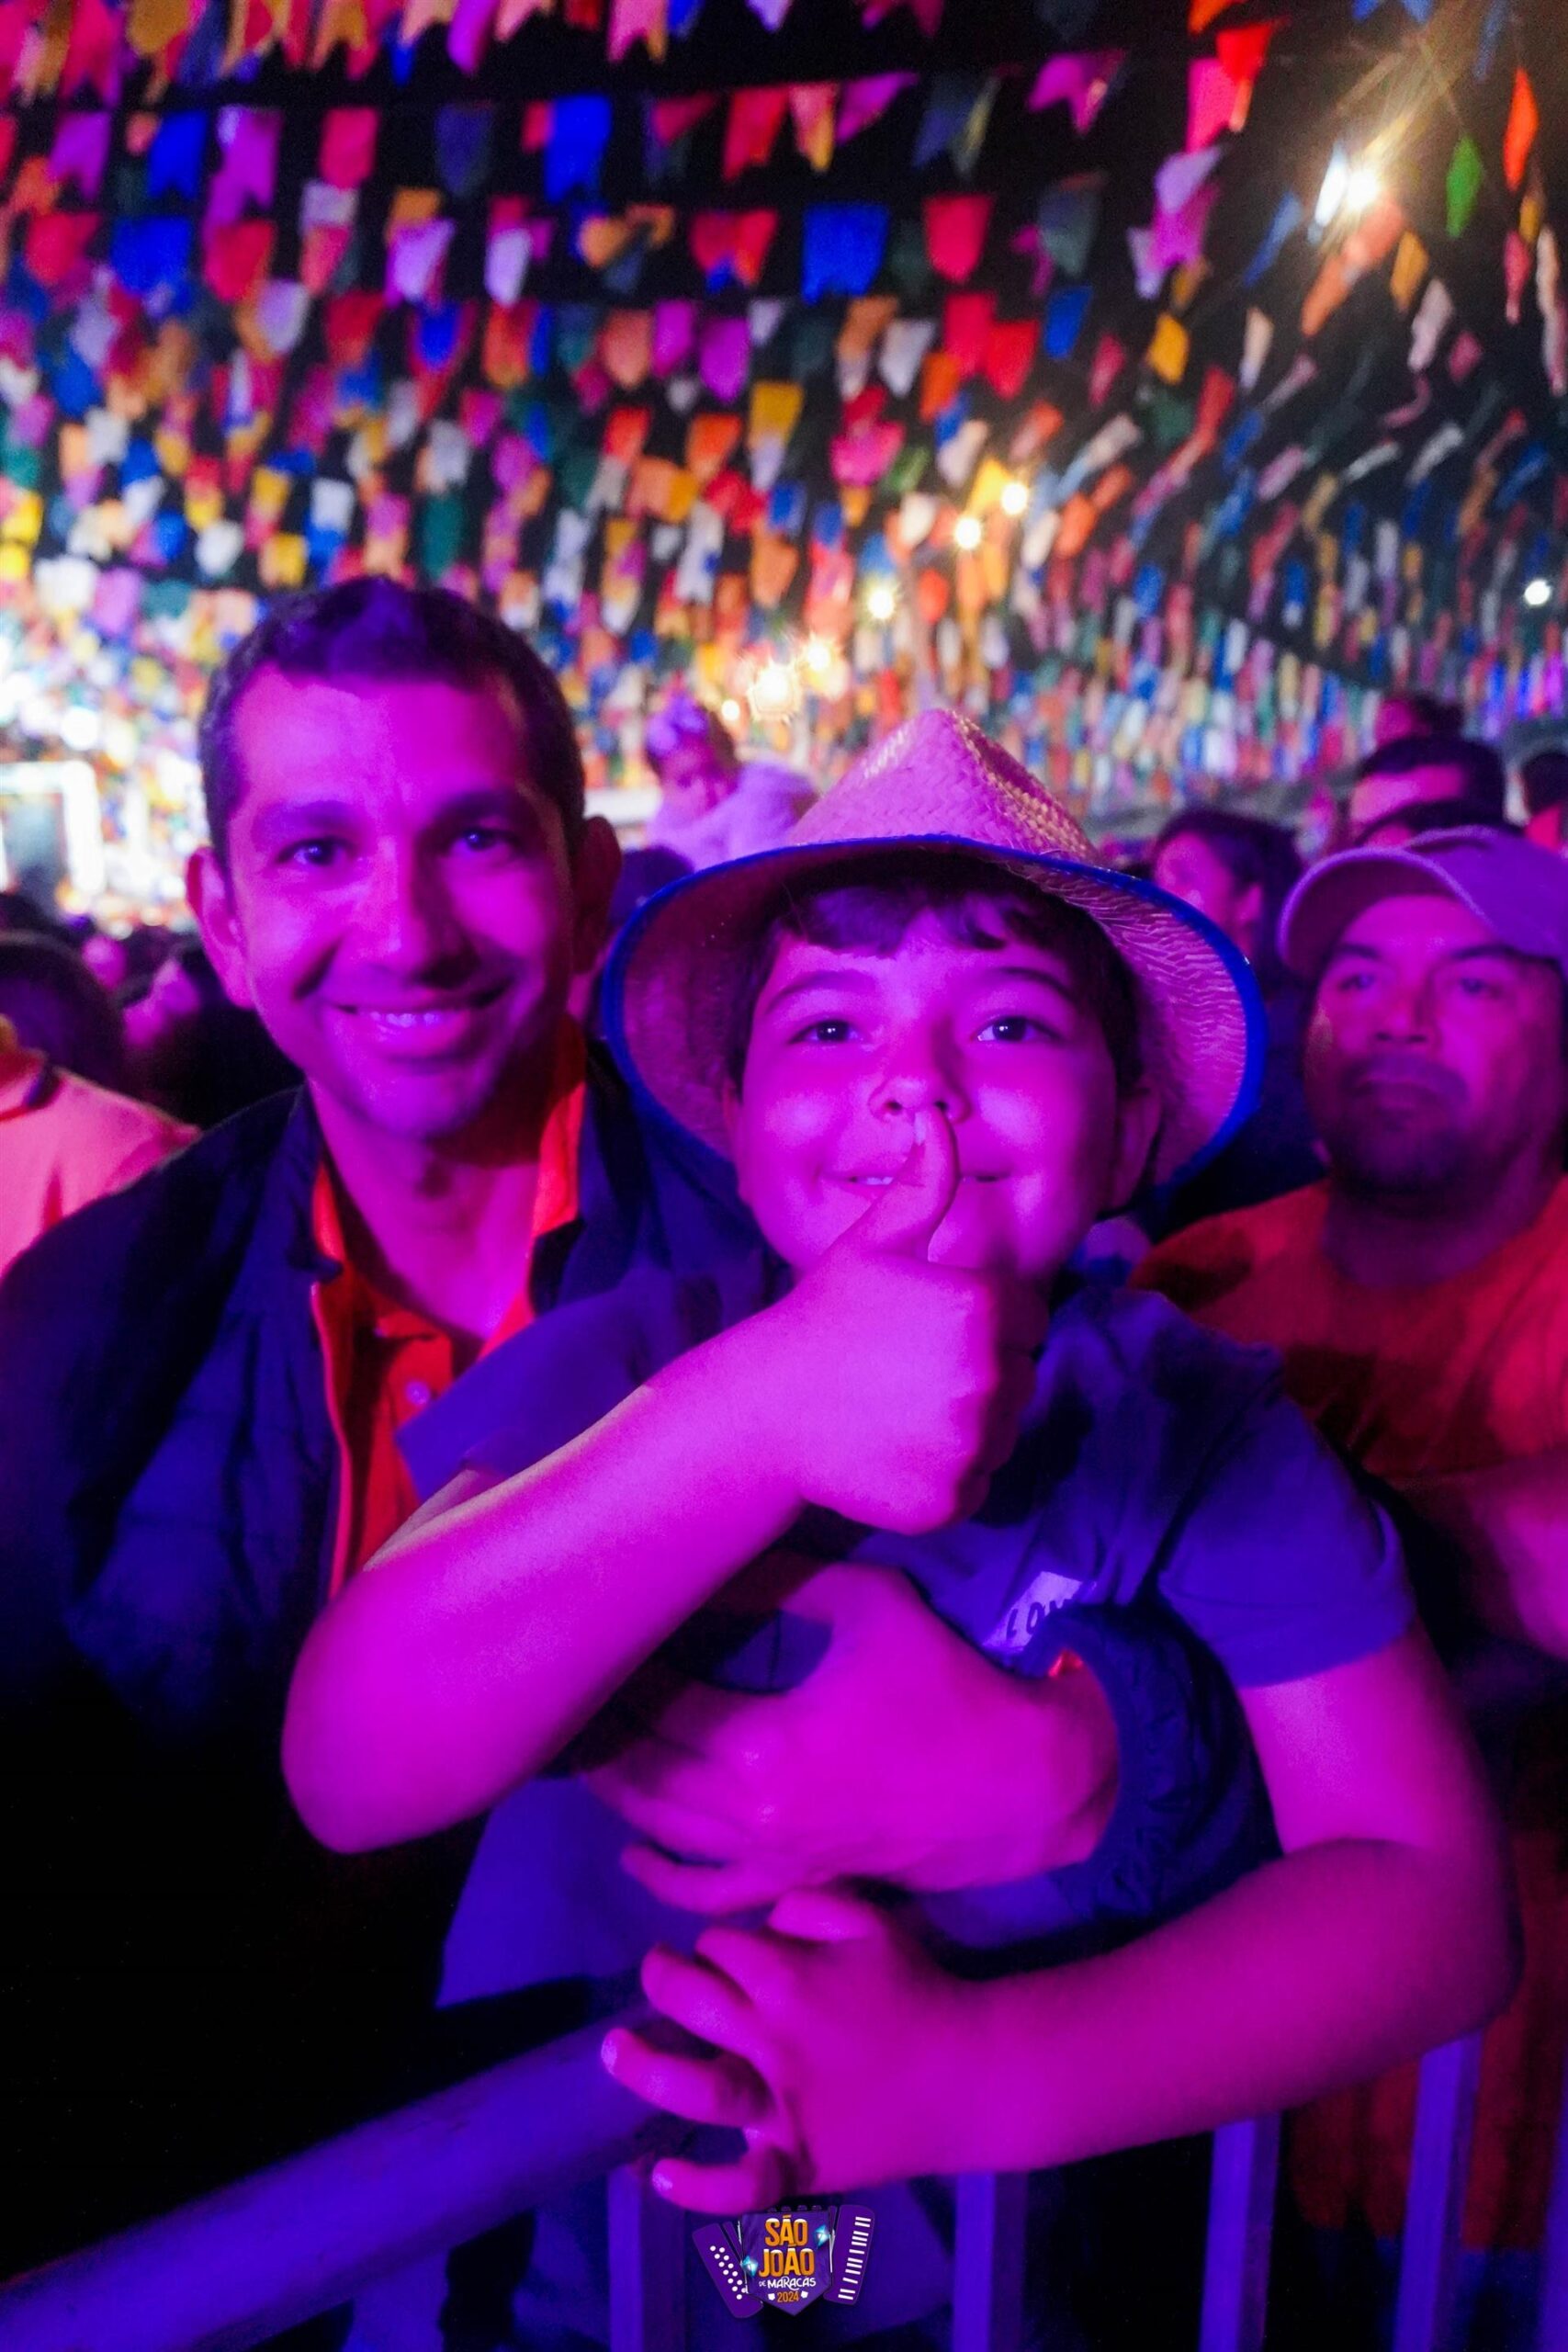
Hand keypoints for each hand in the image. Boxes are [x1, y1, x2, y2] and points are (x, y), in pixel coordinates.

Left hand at [584, 1560, 1117, 1910]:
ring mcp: (771, 1859)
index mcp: (761, 1741)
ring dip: (619, 1791)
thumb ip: (783, 1582)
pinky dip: (663, 1877)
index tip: (605, 1630)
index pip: (660, 1704)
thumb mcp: (869, 1605)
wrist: (1021, 1782)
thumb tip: (714, 1563)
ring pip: (663, 1833)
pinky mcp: (795, 1883)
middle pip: (644, 1772)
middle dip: (604, 1730)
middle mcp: (750, 1812)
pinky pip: (708, 1893)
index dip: (627, 1668)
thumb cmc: (947, 1685)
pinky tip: (634, 1849)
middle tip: (578, 1685)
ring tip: (590, 1746)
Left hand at [601, 1890, 971, 2206]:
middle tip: (656, 1974)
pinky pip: (742, 2186)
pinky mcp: (798, 2162)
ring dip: (647, 2067)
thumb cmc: (915, 1992)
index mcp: (791, 1977)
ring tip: (615, 2049)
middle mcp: (775, 2039)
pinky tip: (658, 2174)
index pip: (719, 1947)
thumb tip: (760, 1921)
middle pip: (691, 2002)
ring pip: (698, 2090)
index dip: (713, 1944)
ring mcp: (782, 2106)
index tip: (722, 1954)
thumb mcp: (870, 1922)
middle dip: (661, 1979)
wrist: (969, 2075)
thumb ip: (808, 1902)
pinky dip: (698, 2188)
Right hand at [745, 1109, 1047, 1534]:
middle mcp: (988, 1377)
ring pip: (1003, 1430)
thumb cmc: (823, 1317)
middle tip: (911, 1370)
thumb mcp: (873, 1244)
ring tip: (903, 1408)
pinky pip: (977, 1482)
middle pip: (1021, 1376)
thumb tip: (936, 1118)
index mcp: (981, 1308)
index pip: (1028, 1318)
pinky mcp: (954, 1498)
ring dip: (968, 1423)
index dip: (985, 1319)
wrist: (766, 1409)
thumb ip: (922, 1187)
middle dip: (980, 1371)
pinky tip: (897, 1449)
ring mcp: (971, 1443)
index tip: (929, 1327)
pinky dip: (947, 1473)